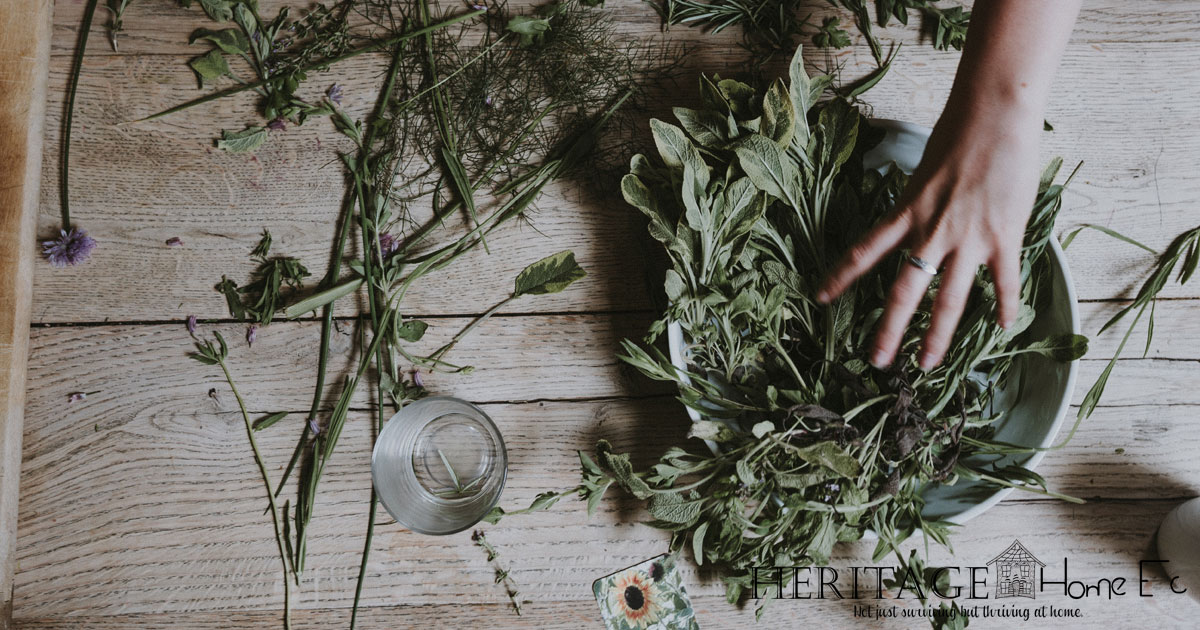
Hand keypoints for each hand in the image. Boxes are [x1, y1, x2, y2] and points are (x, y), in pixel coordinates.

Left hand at [817, 105, 1041, 369]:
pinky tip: (1003, 329)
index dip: (840, 277)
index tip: (819, 299)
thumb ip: (917, 203)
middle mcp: (931, 232)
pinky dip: (1006, 307)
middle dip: (888, 330)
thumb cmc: (958, 133)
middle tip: (877, 362)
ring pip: (949, 300)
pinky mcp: (1003, 237)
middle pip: (904, 292)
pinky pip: (1003, 282)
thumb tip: (916, 219)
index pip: (864, 252)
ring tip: (927, 364)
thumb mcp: (922, 172)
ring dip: (937, 336)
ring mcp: (968, 238)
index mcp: (906, 213)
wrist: (995, 114)